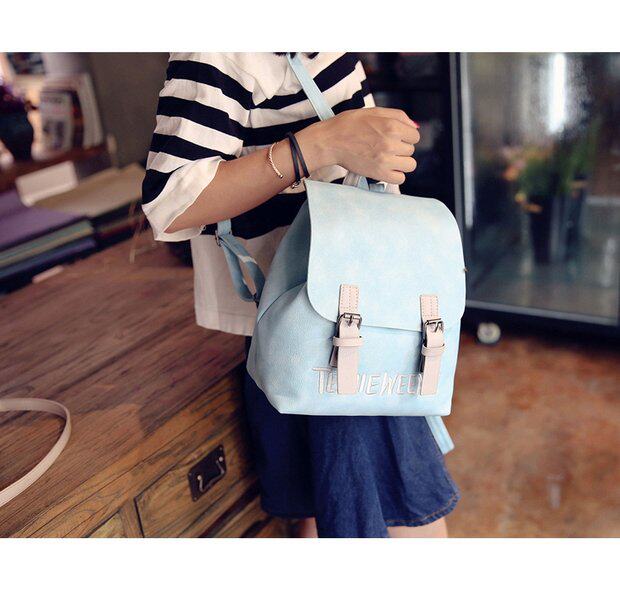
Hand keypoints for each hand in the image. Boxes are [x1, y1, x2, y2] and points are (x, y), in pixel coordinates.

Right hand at [297, 107, 419, 184]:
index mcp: (391, 125)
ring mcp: (385, 160)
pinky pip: (400, 179)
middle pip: (411, 150)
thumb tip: (416, 127)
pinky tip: (386, 168)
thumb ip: (399, 116)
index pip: (415, 135)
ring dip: (401, 162)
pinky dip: (395, 175)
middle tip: (385, 146)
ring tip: (388, 158)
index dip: (405, 136)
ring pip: (410, 165)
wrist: (330, 141)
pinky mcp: (378, 173)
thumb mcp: (374, 112)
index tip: (394, 137)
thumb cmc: (349, 125)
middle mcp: (390, 142)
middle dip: (401, 148)